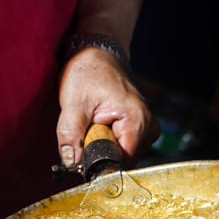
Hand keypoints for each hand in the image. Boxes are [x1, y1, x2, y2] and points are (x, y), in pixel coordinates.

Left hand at [56, 48, 157, 168]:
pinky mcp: (141, 128)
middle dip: (100, 153)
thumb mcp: (74, 103)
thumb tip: (71, 163)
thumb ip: (71, 135)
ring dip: (103, 146)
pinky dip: (108, 141)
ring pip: (122, 155)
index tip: (83, 153)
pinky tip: (101, 124)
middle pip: (122, 160)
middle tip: (87, 129)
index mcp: (137, 119)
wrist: (96, 56)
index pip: (122, 161)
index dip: (100, 163)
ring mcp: (146, 127)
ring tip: (94, 122)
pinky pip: (123, 147)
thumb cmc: (87, 73)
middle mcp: (148, 125)